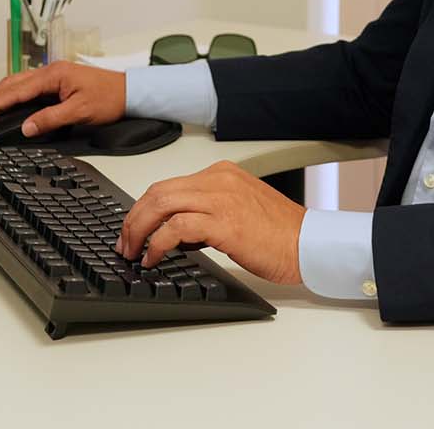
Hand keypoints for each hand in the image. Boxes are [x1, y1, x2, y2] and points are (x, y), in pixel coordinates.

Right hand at [0, 62, 125, 138]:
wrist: (130, 91)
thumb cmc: (110, 98)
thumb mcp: (79, 112)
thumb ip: (50, 119)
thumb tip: (27, 127)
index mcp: (53, 75)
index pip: (16, 91)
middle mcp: (50, 71)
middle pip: (12, 84)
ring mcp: (53, 75)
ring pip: (18, 83)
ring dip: (1, 96)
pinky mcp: (58, 81)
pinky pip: (28, 86)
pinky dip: (13, 95)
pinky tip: (9, 103)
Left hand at [116, 161, 304, 285]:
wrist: (308, 244)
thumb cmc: (279, 235)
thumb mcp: (238, 212)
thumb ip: (206, 215)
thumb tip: (174, 235)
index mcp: (221, 175)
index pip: (168, 185)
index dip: (143, 209)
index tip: (133, 230)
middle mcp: (218, 181)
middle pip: (157, 192)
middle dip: (133, 219)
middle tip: (125, 243)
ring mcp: (221, 199)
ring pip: (160, 204)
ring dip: (138, 230)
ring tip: (132, 252)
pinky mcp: (224, 223)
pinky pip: (176, 227)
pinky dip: (157, 243)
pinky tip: (153, 258)